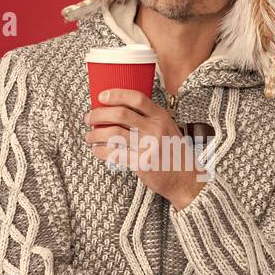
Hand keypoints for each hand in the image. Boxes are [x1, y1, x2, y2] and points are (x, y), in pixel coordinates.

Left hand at [84, 89, 204, 207]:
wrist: (185, 179)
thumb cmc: (174, 153)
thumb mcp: (168, 128)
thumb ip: (150, 118)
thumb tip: (120, 109)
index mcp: (161, 117)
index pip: (137, 99)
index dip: (116, 95)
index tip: (101, 96)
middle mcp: (156, 130)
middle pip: (121, 114)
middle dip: (99, 114)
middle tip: (89, 117)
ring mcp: (149, 147)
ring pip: (114, 134)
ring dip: (96, 134)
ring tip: (90, 136)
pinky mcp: (141, 164)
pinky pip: (115, 154)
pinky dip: (101, 151)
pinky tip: (97, 150)